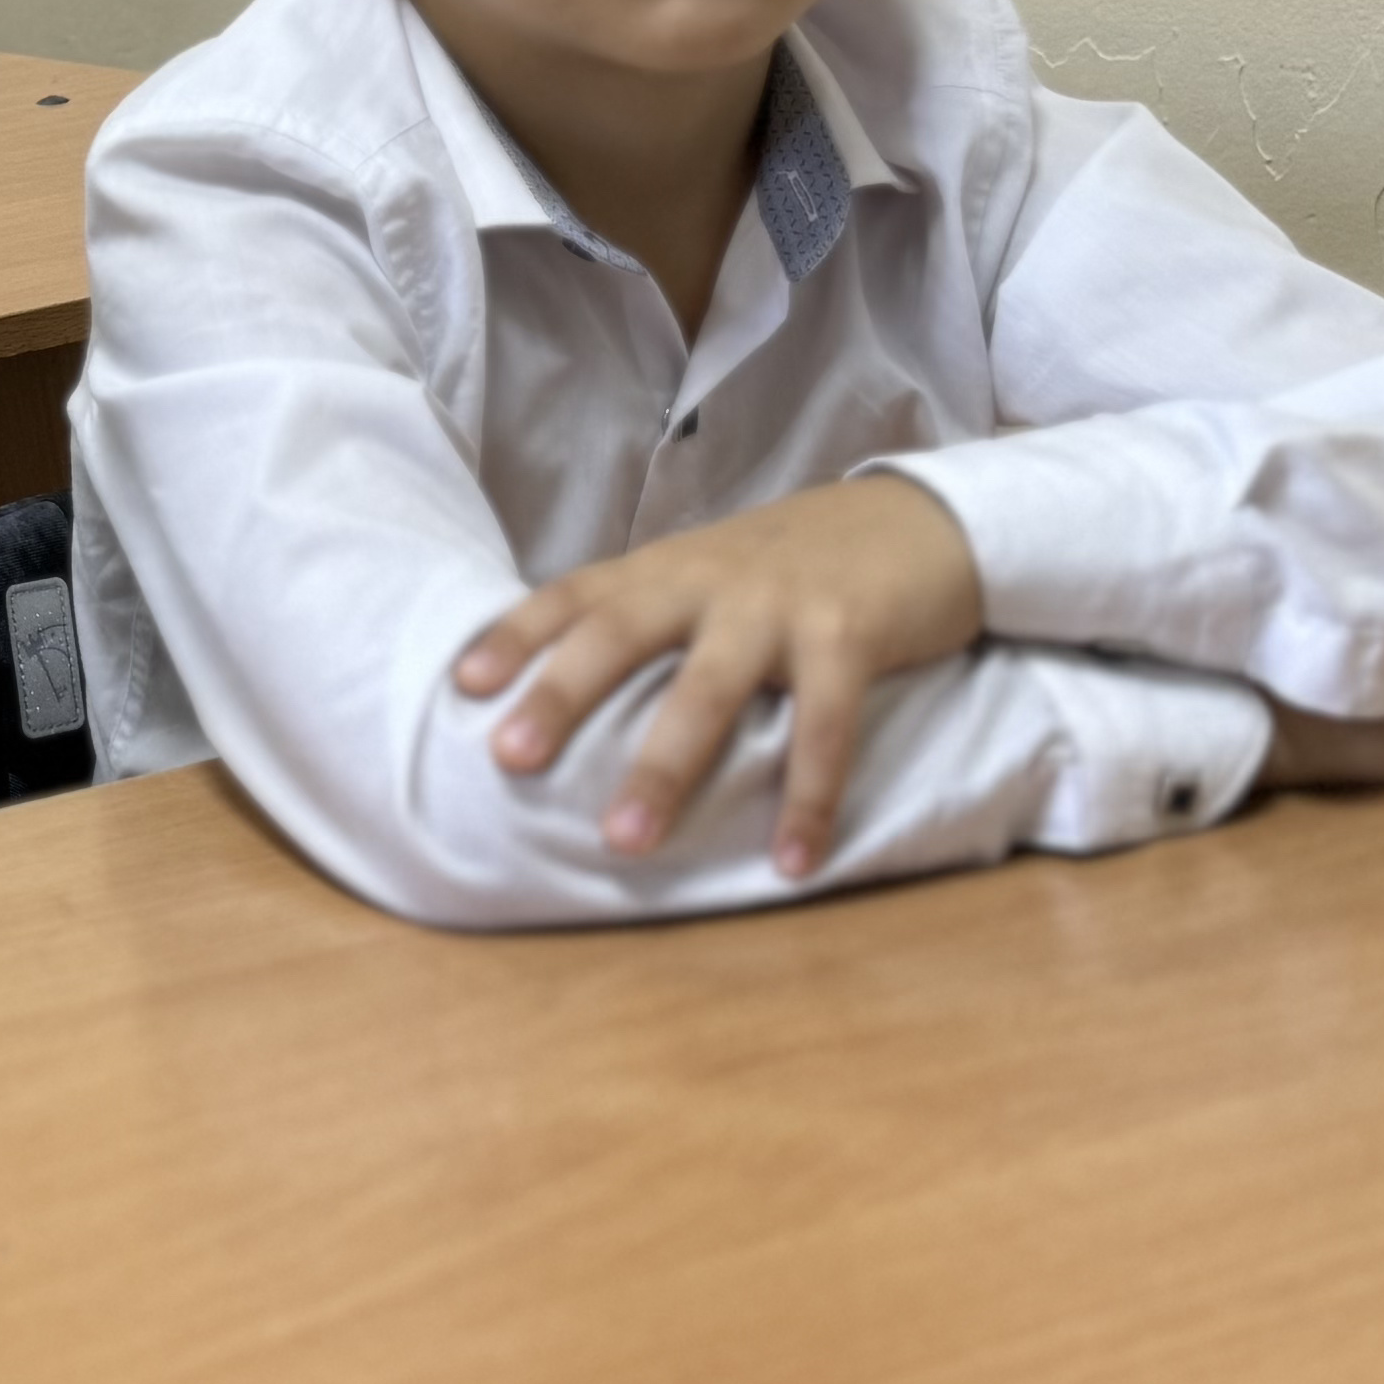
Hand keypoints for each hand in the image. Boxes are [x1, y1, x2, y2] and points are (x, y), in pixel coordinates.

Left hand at [450, 473, 989, 879]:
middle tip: (509, 759)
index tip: (464, 684)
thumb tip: (568, 698)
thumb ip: (649, 619)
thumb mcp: (710, 577)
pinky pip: (824, 726)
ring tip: (623, 842)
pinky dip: (807, 798)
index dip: (515, 634)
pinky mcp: (849, 635)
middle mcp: (709, 581)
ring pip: (707, 689)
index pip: (575, 595)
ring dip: (664, 768)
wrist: (919, 521)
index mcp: (665, 570)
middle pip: (619, 634)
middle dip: (562, 695)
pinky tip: (792, 863)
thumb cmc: (796, 567)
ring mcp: (777, 607)